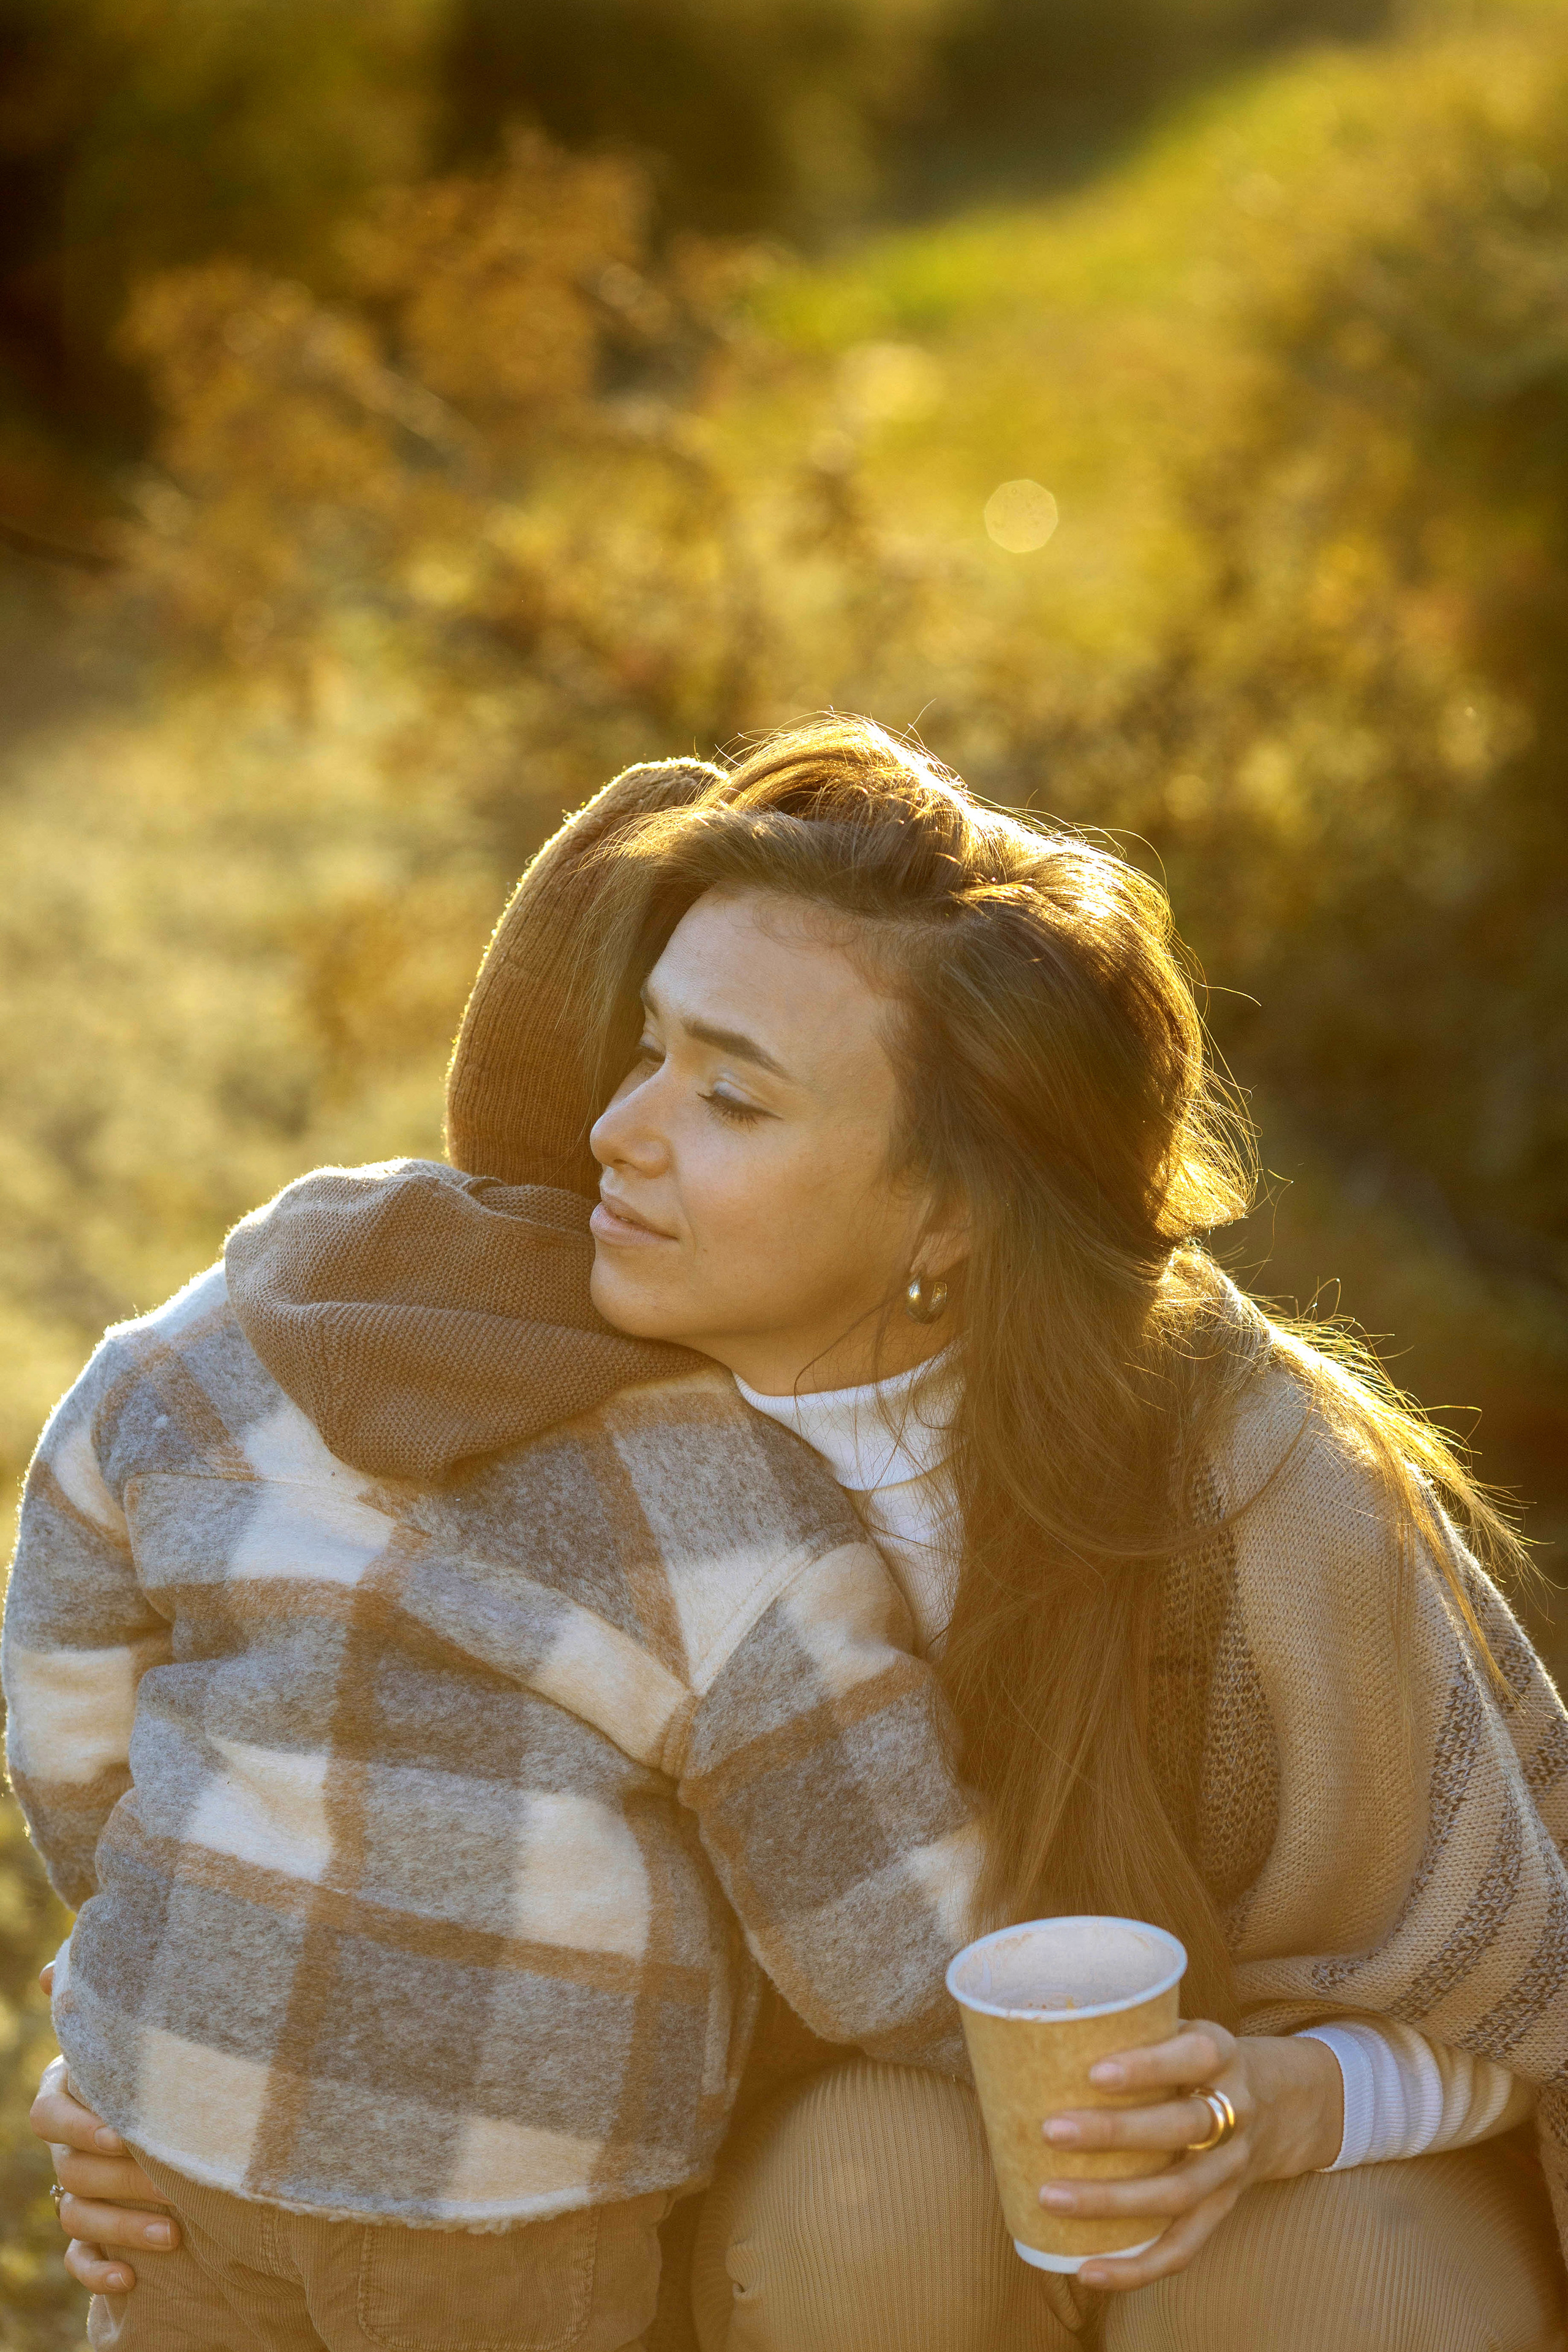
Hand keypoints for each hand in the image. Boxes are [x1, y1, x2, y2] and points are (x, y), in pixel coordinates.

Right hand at [30, 1990, 179, 2296]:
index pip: (49, 2113)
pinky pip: (79, 2261)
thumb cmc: (157, 2052)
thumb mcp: (137, 2026)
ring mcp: (77, 2191)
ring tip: (175, 2234)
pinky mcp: (93, 2232)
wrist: (183, 2100)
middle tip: (175, 2186)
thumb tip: (50, 1970)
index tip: (122, 2133)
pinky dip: (98, 2272)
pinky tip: (130, 2280)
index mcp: (68, 2094)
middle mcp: (68, 2145)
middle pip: (72, 2170)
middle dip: (122, 2181)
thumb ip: (100, 2002)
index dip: (81, 2125)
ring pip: (78, 2217)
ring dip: (123, 2228)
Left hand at [1037, 2021, 1342, 2292]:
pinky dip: (1136, 2266)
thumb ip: (1128, 2028)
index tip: (1094, 2071)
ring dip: (1111, 2200)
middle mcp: (1235, 2111)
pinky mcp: (1222, 2210)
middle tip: (1050, 2130)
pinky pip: (1184, 2248)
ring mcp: (1231, 2167)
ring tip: (1049, 2197)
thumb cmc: (1194, 2057)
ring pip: (1178, 2192)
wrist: (1276, 2103)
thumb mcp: (1179, 2027)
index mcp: (1222, 2054)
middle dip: (1114, 2132)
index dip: (1148, 2066)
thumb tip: (1028, 2030)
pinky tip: (1088, 2269)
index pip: (1195, 2056)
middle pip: (1181, 2127)